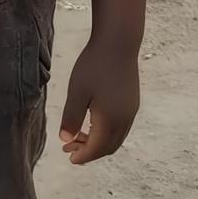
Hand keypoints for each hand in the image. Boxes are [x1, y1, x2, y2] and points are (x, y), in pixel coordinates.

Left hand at [58, 40, 139, 164]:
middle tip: (69, 147)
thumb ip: (71, 117)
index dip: (82, 156)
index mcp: (110, 121)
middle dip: (89, 151)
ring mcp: (130, 111)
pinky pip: (120, 127)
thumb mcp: (77, 91)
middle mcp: (125, 120)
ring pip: (115, 137)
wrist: (118, 41)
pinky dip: (106, 132)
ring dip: (97, 141)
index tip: (68, 156)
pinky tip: (92, 121)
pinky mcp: (132, 101)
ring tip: (77, 135)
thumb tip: (65, 140)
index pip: (96, 149)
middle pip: (107, 147)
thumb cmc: (94, 65)